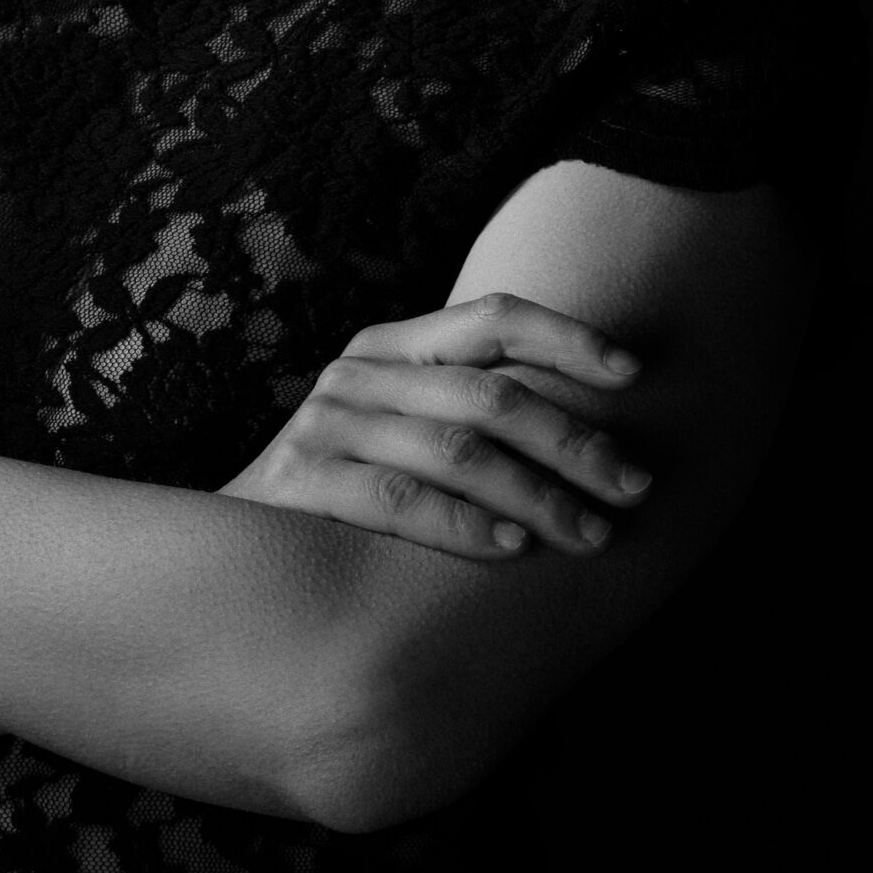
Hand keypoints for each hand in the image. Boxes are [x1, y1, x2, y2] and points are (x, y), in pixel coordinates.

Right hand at [220, 291, 652, 560]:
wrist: (236, 554)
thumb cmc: (351, 493)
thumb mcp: (404, 432)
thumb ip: (474, 415)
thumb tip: (606, 432)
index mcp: (393, 345)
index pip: (493, 318)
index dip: (568, 338)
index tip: (635, 374)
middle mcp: (357, 373)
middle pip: (489, 393)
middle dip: (575, 442)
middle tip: (635, 486)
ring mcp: (324, 424)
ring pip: (455, 450)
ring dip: (536, 495)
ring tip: (592, 533)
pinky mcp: (298, 481)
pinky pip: (397, 498)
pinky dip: (462, 524)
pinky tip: (513, 549)